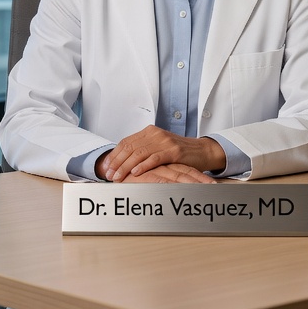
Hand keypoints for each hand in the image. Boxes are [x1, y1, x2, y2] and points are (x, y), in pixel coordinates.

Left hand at [102, 125, 225, 181]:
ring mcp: (164, 141)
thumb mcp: (158, 148)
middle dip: (116, 162)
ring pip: (139, 153)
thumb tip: (121, 163)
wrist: (202, 151)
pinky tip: (135, 173)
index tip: (106, 167)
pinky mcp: (174, 151)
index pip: (126, 142)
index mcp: (149, 131)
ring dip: (125, 166)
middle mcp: (155, 134)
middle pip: (129, 147)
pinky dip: (143, 166)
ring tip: (117, 177)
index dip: (114, 155)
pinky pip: (154, 158)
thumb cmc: (179, 153)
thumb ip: (143, 151)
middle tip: (108, 174)